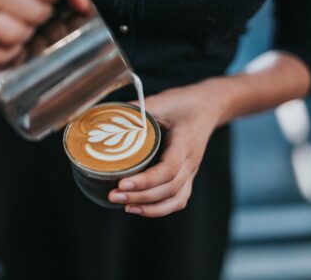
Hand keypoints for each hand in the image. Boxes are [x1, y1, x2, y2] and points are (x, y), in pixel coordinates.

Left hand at [108, 79, 225, 217]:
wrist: (207, 107)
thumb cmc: (183, 103)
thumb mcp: (159, 101)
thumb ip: (134, 110)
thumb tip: (103, 120)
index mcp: (185, 142)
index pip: (168, 168)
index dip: (145, 180)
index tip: (121, 183)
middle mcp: (191, 161)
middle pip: (169, 188)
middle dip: (140, 196)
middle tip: (114, 196)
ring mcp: (191, 171)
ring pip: (176, 199)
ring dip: (149, 207)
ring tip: (124, 206)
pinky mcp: (188, 176)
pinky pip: (178, 200)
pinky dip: (160, 209)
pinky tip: (139, 208)